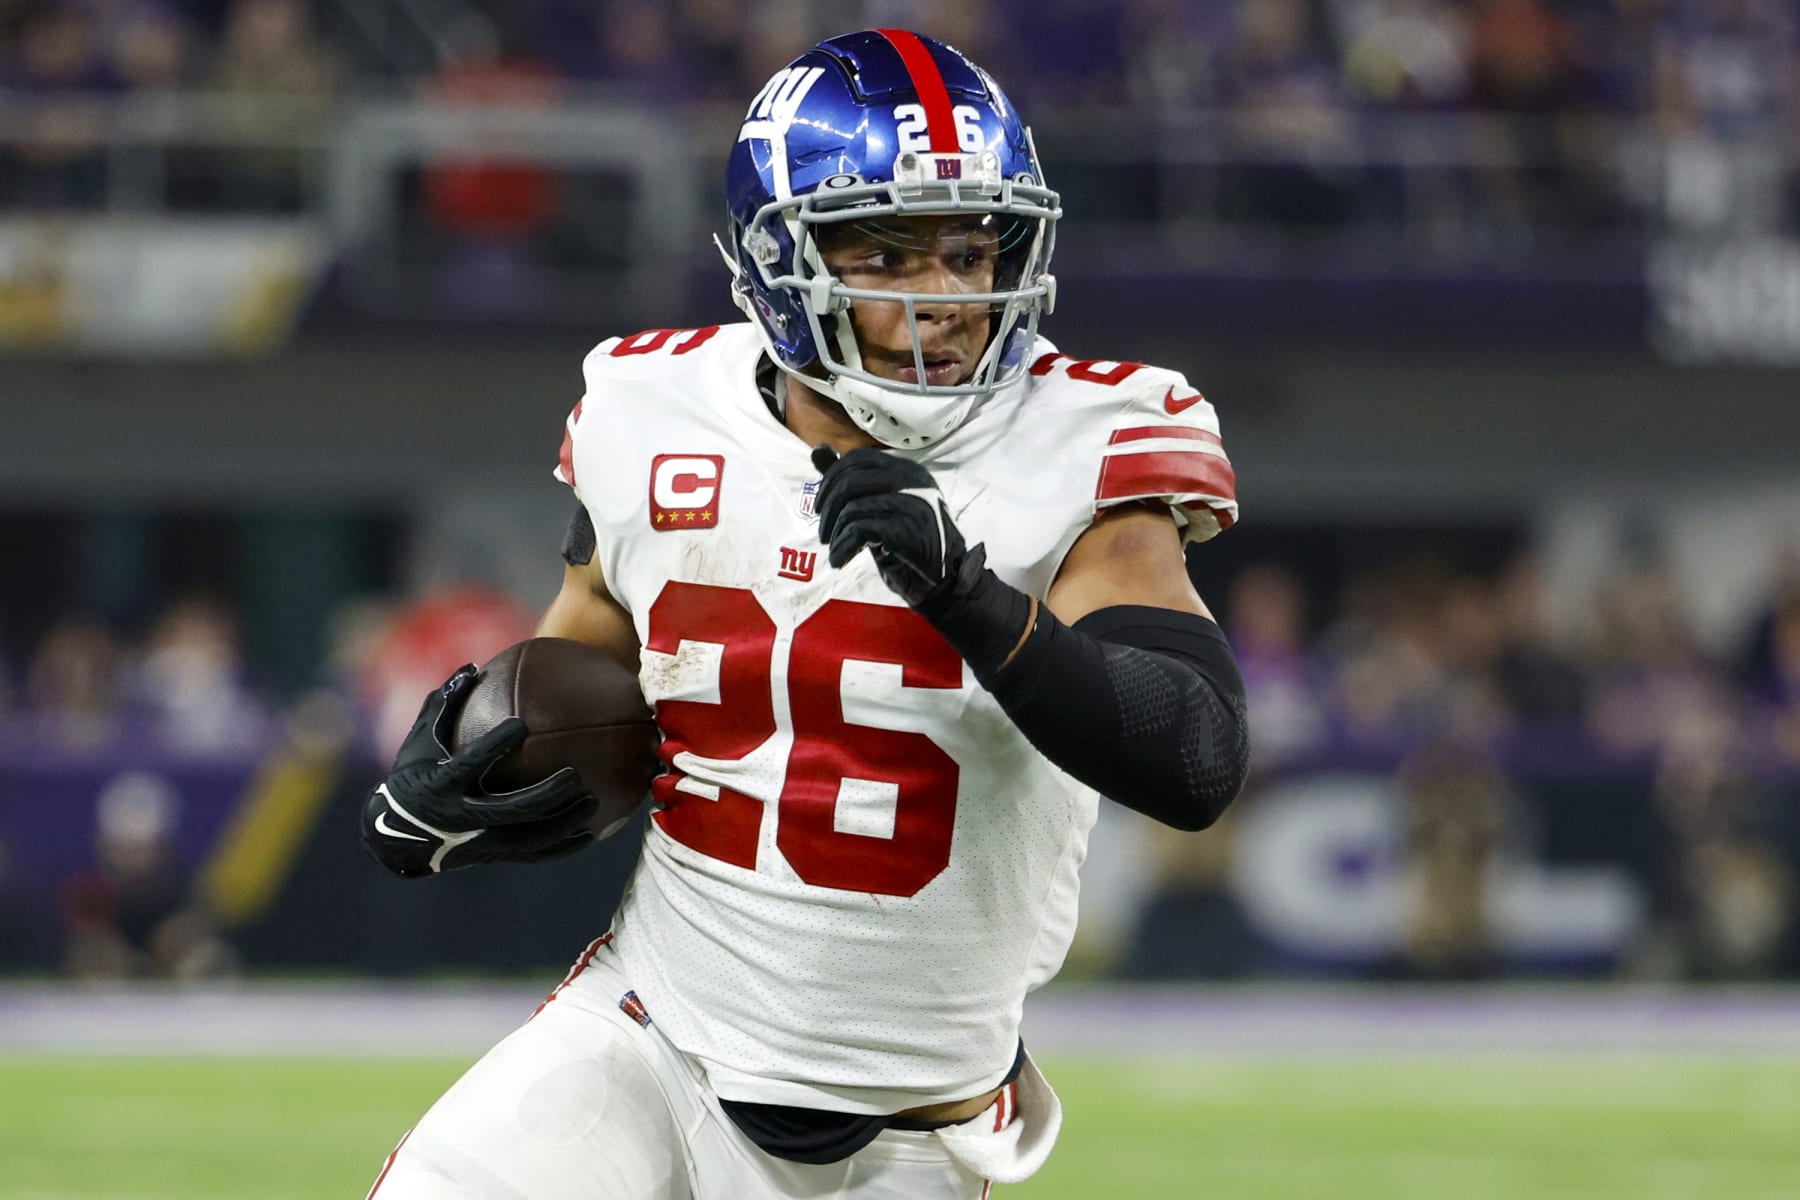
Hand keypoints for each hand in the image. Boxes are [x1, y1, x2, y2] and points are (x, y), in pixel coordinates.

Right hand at [361, 666, 597, 877]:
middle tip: (575, 774)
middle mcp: (462, 816)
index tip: (520, 725)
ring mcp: (479, 841)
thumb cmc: (414, 775)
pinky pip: (534, 854)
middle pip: (511, 809)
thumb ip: (444, 705)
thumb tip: (472, 668)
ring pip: (529, 837)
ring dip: (563, 821)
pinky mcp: (492, 856)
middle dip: (546, 794)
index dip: (494, 746)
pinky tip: (591, 834)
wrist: (399, 835)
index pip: (470, 764)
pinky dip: (562, 846)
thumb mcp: (419, 741)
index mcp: (442, 784)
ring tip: (593, 801)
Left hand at [812, 445, 967, 608]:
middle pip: (851, 481)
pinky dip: (842, 548)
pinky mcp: (908, 529)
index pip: (859, 458)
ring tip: (834, 550)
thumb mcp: (879, 507)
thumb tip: (818, 451)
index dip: (831, 479)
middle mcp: (913, 480)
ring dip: (834, 534)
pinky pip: (859, 531)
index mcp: (907, 470)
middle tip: (824, 533)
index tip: (820, 507)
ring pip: (852, 508)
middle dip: (827, 509)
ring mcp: (913, 503)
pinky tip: (840, 560)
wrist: (944, 580)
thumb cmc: (909, 543)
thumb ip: (850, 480)